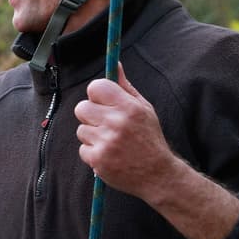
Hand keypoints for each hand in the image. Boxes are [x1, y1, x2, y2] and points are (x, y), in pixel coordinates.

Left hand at [73, 62, 176, 201]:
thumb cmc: (149, 137)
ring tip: (110, 141)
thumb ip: (125, 87)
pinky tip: (109, 154)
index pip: (96, 87)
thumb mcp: (143, 108)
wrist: (157, 174)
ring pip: (81, 129)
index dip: (96, 94)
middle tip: (104, 123)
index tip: (102, 101)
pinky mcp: (98, 160)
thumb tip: (115, 64)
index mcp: (129, 107)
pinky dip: (93, 152)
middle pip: (81, 108)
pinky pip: (83, 148)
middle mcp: (116, 123)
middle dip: (90, 115)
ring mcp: (106, 142)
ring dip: (92, 135)